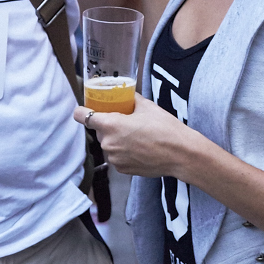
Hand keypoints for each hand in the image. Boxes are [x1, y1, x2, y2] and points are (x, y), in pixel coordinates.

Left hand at [74, 96, 196, 179]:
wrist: (181, 154)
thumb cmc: (165, 128)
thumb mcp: (147, 106)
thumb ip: (131, 99)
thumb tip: (126, 93)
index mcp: (110, 125)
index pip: (82, 116)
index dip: (82, 111)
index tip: (85, 109)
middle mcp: (108, 144)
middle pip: (99, 130)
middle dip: (108, 125)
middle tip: (125, 121)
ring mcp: (114, 159)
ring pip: (108, 144)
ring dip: (116, 139)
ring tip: (136, 136)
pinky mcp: (122, 170)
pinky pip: (117, 157)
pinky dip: (124, 152)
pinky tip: (139, 148)